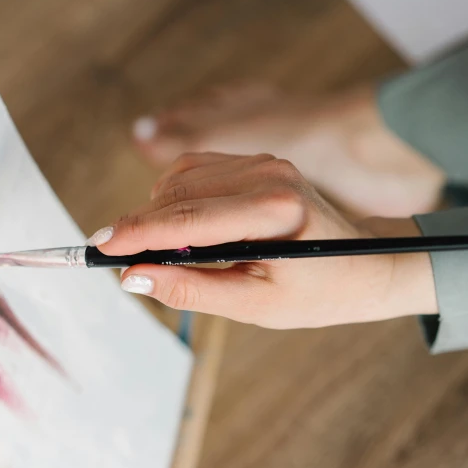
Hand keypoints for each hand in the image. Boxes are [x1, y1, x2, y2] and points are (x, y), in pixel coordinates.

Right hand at [92, 153, 436, 328]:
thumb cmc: (321, 293)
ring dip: (157, 211)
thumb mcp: (257, 306)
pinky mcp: (258, 161)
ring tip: (156, 250)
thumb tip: (134, 277)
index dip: (134, 235)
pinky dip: (176, 197)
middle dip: (139, 226)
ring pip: (181, 178)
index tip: (98, 250)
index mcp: (272, 212)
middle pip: (175, 194)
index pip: (184, 220)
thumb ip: (193, 289)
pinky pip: (197, 170)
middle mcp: (267, 174)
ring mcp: (263, 162)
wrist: (369, 265)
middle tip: (116, 258)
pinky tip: (179, 226)